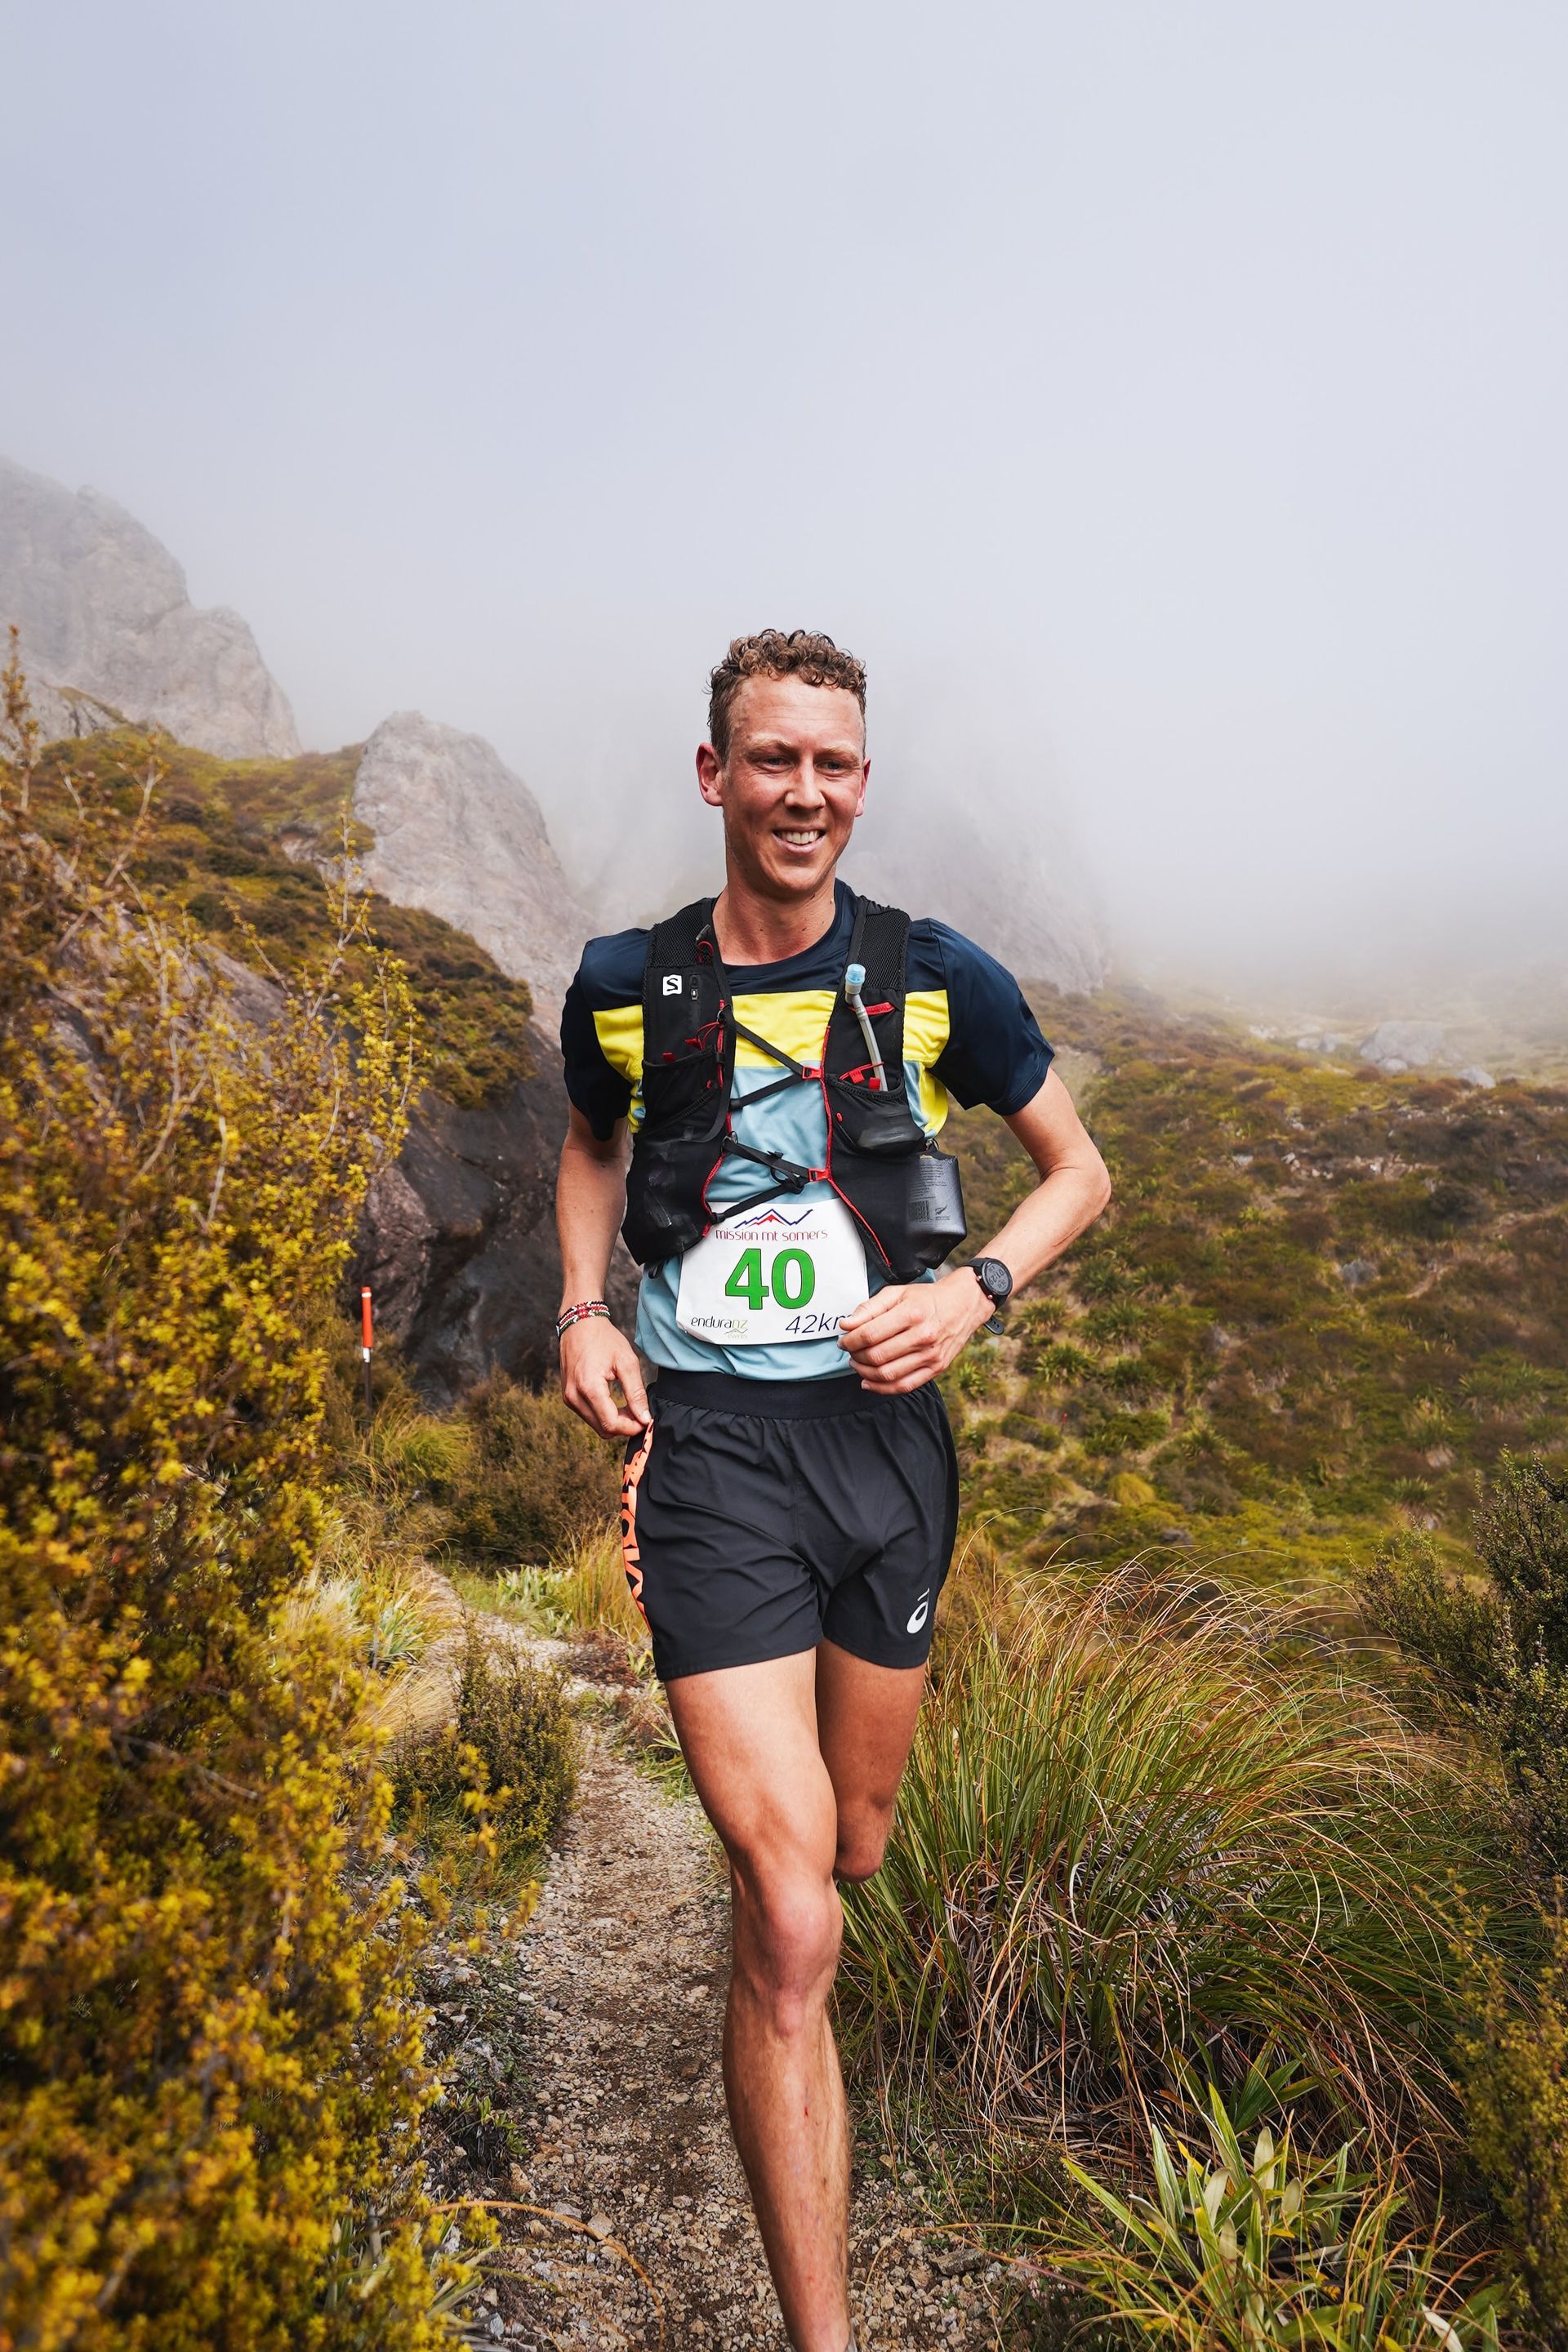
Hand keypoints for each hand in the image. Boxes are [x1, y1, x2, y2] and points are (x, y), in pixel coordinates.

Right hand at [559, 1314, 650, 1438]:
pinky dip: (604, 1414)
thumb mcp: (626, 1362)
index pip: (611, 1423)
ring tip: (629, 1405)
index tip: (646, 1420)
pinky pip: (589, 1415)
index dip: (632, 1427)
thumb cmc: (603, 1339)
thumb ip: (636, 1393)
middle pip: (603, 1429)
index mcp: (589, 1387)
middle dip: (624, 1426)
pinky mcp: (568, 1396)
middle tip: (639, 1412)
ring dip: (614, 1421)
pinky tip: (615, 1402)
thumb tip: (644, 1418)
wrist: (579, 1324)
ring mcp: (568, 1398)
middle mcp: (574, 1396)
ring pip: (596, 1425)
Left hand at [838, 1270, 992, 1395]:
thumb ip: (869, 1308)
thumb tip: (846, 1325)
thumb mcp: (897, 1293)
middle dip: (856, 1356)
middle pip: (877, 1356)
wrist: (963, 1305)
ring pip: (887, 1374)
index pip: (870, 1334)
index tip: (844, 1340)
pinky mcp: (936, 1368)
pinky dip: (882, 1388)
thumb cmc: (927, 1299)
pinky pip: (904, 1386)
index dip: (850, 1340)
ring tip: (858, 1364)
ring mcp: (931, 1355)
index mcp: (911, 1314)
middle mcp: (923, 1336)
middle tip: (850, 1351)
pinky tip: (868, 1382)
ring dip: (865, 1372)